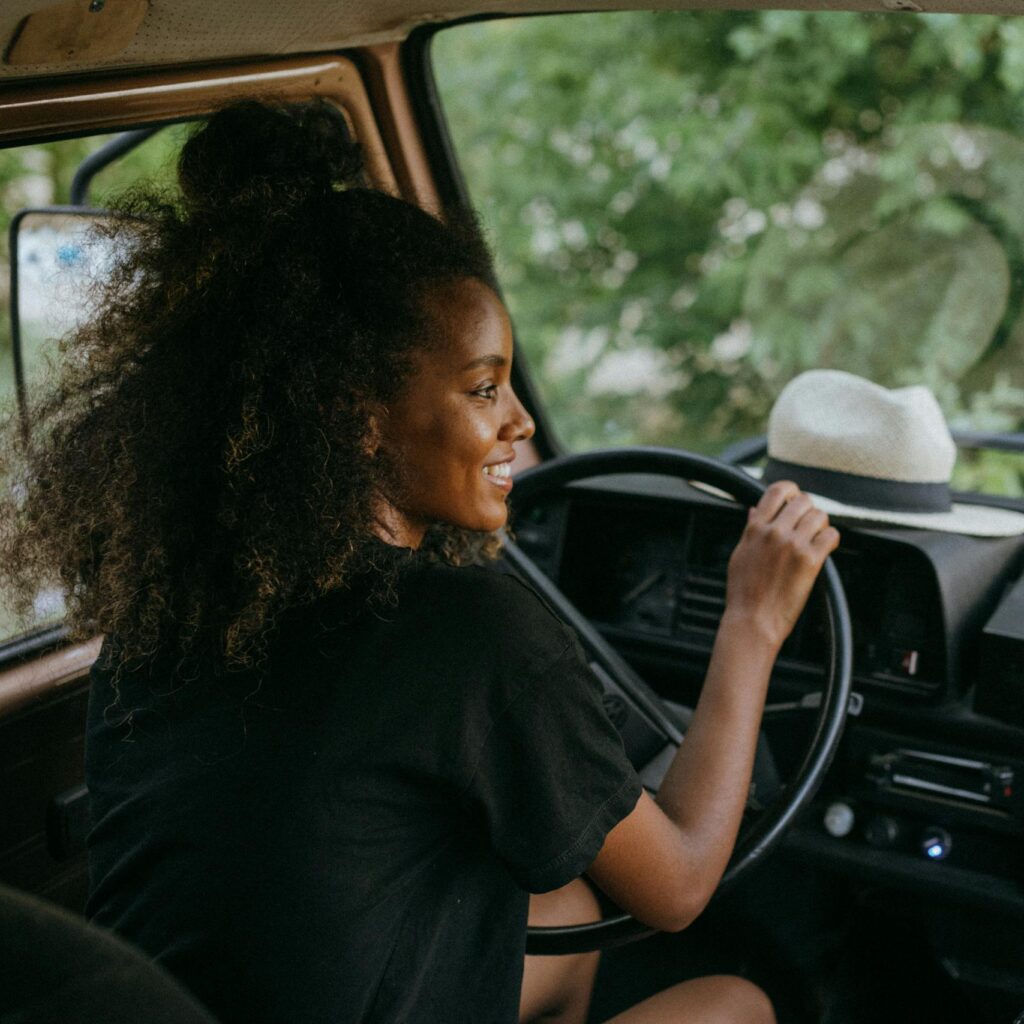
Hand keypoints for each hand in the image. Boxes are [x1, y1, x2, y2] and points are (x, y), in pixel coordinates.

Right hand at [724, 480, 839, 649]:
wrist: (752, 620)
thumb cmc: (744, 593)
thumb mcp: (740, 554)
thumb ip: (751, 530)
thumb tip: (756, 510)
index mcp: (755, 529)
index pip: (777, 492)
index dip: (791, 490)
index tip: (795, 498)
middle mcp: (774, 532)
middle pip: (803, 501)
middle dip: (809, 510)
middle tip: (808, 524)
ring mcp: (793, 545)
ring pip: (819, 516)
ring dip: (821, 525)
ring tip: (816, 538)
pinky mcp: (810, 560)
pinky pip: (831, 536)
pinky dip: (831, 540)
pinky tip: (825, 548)